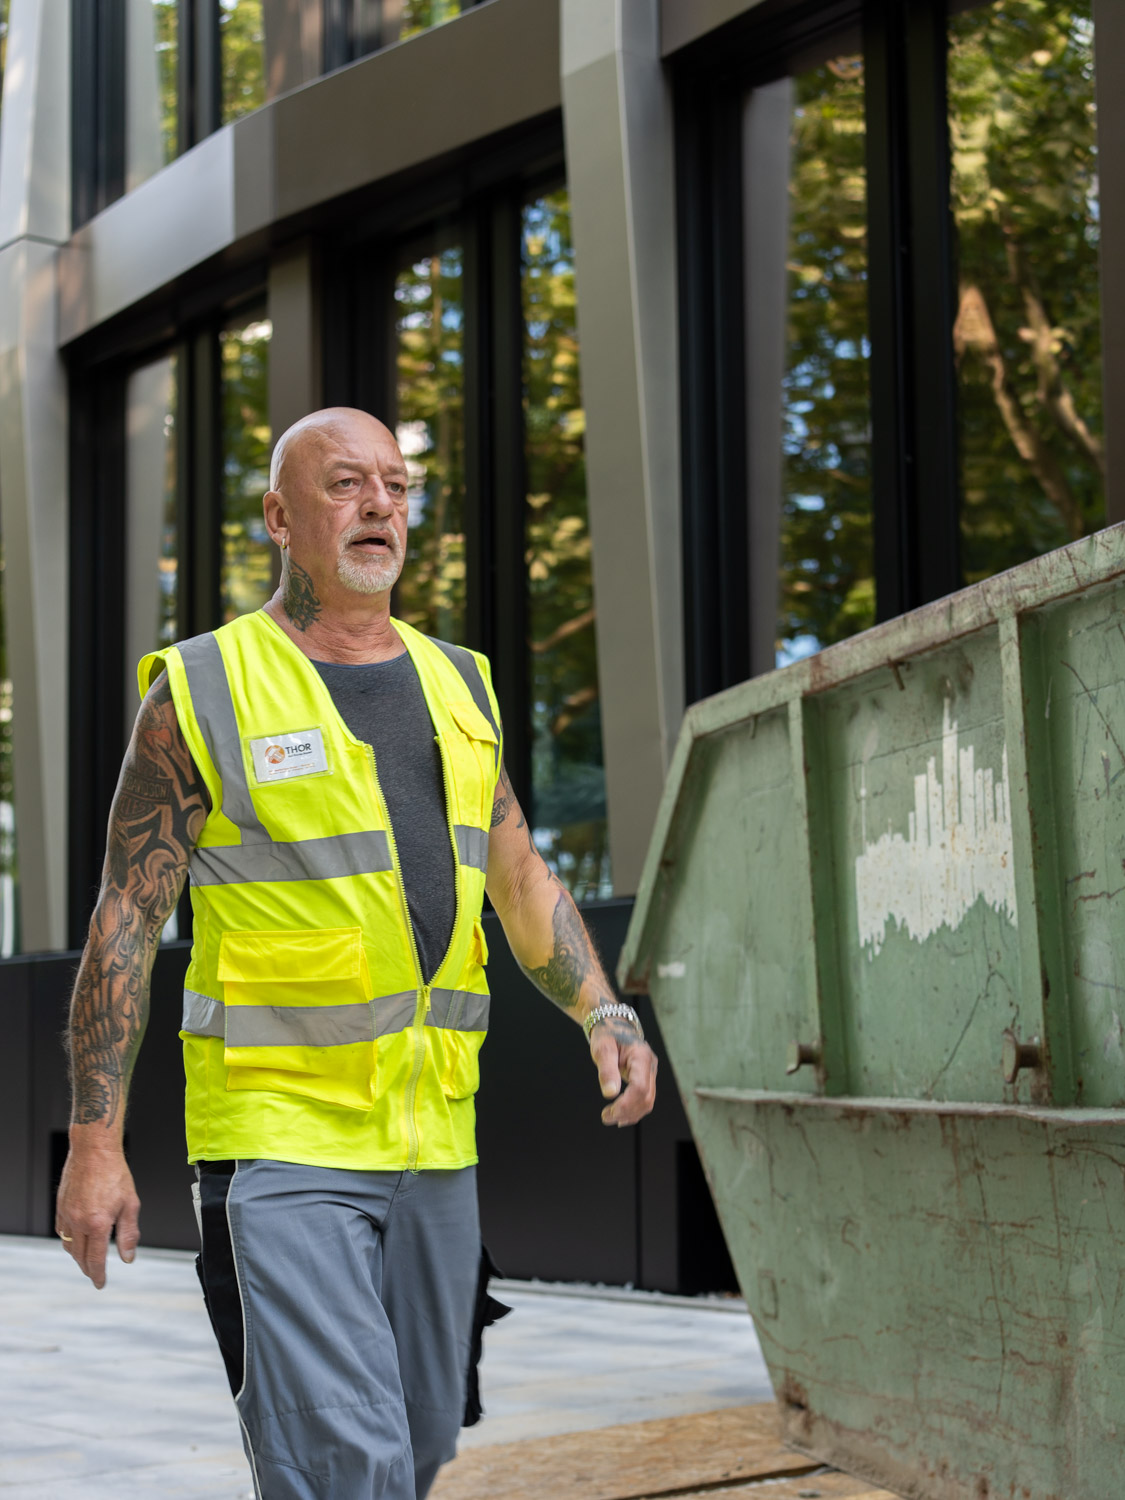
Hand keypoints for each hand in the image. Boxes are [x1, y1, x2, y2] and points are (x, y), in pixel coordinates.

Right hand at [55, 1141, 140, 1289]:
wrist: (94, 1151)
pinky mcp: (60, 1206)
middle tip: (95, 1274)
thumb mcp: (131, 1203)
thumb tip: (128, 1257)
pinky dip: (68, 1240)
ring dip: (77, 1256)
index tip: (101, 1283)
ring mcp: (67, 1214)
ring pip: (68, 1246)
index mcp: (98, 1223)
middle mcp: (79, 1222)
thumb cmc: (115, 1173)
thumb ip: (129, 1233)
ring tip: (87, 1258)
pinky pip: (61, 1231)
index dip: (98, 1275)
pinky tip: (77, 1239)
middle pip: (80, 1257)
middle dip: (88, 1269)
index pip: (96, 1260)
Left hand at [590, 1019, 657, 1125]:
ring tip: (610, 1117)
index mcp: (641, 1056)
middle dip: (627, 1111)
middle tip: (605, 1117)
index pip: (640, 1087)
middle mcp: (650, 1066)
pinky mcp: (646, 1078)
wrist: (614, 1026)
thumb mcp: (602, 1049)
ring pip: (648, 1101)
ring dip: (630, 1114)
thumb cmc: (608, 1035)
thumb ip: (606, 1070)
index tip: (609, 1112)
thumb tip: (610, 1094)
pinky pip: (645, 1098)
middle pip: (646, 1097)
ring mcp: (650, 1072)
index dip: (626, 1103)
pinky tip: (620, 1115)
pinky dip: (634, 1109)